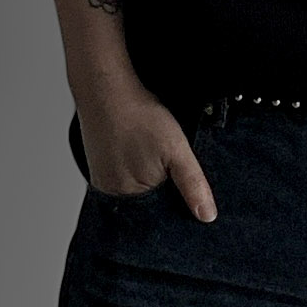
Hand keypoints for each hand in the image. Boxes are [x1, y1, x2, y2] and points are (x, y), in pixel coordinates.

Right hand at [76, 79, 216, 221]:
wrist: (107, 89)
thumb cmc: (140, 117)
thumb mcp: (177, 150)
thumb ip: (193, 184)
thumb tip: (207, 217)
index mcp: (131, 199)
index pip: (161, 217)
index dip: (178, 206)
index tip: (185, 188)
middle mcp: (112, 196)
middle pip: (148, 207)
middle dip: (164, 195)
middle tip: (168, 165)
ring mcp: (102, 182)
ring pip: (136, 194)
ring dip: (149, 183)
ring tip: (152, 159)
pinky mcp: (98, 169)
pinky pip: (123, 181)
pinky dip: (136, 173)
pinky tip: (141, 157)